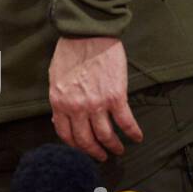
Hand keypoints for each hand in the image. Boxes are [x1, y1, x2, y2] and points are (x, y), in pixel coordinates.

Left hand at [48, 36, 143, 162]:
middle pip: (86, 140)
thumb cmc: (69, 53)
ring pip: (106, 135)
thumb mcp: (55, 78)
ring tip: (118, 150)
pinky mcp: (116, 97)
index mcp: (59, 103)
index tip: (83, 150)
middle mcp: (76, 108)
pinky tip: (137, 136)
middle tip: (102, 156)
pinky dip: (133, 132)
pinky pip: (126, 122)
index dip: (75, 146)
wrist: (88, 35)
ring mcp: (96, 104)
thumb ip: (59, 101)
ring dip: (114, 146)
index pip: (65, 134)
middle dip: (95, 152)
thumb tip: (59, 120)